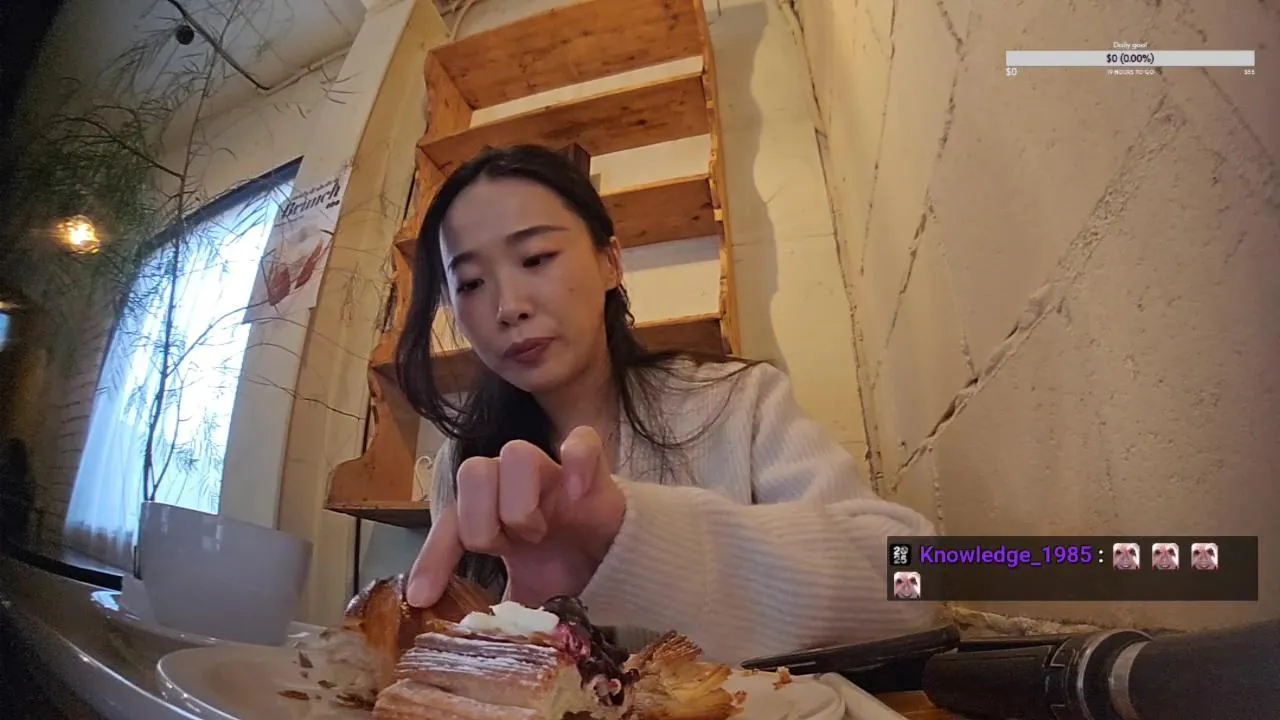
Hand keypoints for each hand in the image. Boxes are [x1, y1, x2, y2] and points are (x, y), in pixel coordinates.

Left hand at [406, 426, 625, 607]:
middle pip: (472, 471)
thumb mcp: (524, 599)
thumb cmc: (565, 571)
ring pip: (516, 454)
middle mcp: (514, 485)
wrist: (617, 559)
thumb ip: (495, 615)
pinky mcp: (592, 467)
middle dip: (482, 521)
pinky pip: (582, 442)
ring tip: (539, 531)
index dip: (432, 558)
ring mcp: (552, 473)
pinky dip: (577, 463)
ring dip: (521, 500)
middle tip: (506, 550)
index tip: (423, 597)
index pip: (449, 522)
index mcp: (491, 513)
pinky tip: (576, 495)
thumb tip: (465, 649)